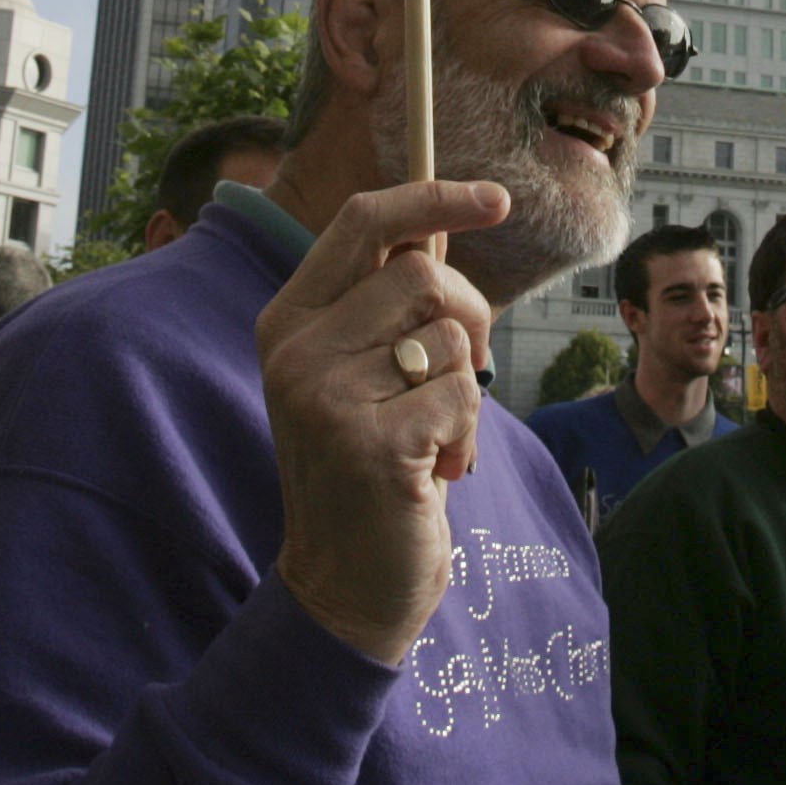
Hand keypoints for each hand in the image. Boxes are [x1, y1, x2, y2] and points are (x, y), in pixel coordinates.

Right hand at [258, 180, 507, 666]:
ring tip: (435, 438)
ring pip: (452, 336)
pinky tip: (436, 471)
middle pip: (424, 274)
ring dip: (468, 388)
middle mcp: (296, 351)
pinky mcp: (372, 444)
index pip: (362, 222)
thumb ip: (386, 309)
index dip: (433, 196)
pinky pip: (465, 394)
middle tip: (462, 377)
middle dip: (470, 318)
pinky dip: (469, 432)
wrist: (345, 588)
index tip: (498, 199)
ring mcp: (327, 397)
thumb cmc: (369, 471)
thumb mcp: (358, 378)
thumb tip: (450, 225)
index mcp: (287, 322)